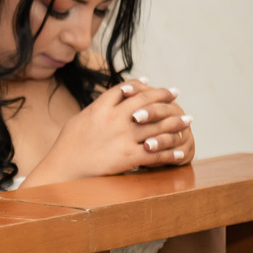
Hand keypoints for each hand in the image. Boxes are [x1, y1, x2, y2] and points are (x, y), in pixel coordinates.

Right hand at [27, 81, 191, 184]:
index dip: (142, 85)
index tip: (153, 84)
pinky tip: (179, 152)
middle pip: (146, 103)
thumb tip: (111, 98)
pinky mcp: (128, 158)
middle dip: (164, 97)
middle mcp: (114, 120)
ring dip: (175, 123)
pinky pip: (155, 154)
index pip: (126, 89)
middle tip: (176, 94)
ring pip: (156, 127)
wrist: (64, 168)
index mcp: (100, 108)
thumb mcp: (80, 119)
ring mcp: (123, 138)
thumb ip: (98, 108)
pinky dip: (170, 153)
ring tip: (187, 120)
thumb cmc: (69, 145)